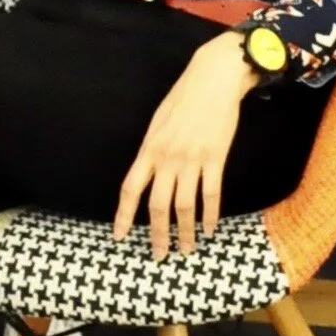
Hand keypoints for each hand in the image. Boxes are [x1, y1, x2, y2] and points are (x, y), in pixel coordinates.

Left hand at [113, 30, 256, 259]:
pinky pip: (212, 194)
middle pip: (158, 205)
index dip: (123, 215)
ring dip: (186, 232)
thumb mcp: (157, 122)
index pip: (130, 189)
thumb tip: (147, 173)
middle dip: (157, 234)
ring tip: (187, 250)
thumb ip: (152, 150)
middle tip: (158, 255)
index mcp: (148, 148)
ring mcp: (192, 159)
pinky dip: (210, 215)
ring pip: (186, 206)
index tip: (119, 236)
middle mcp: (167, 158)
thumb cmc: (183, 98)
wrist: (213, 79)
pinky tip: (210, 229)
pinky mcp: (216, 158)